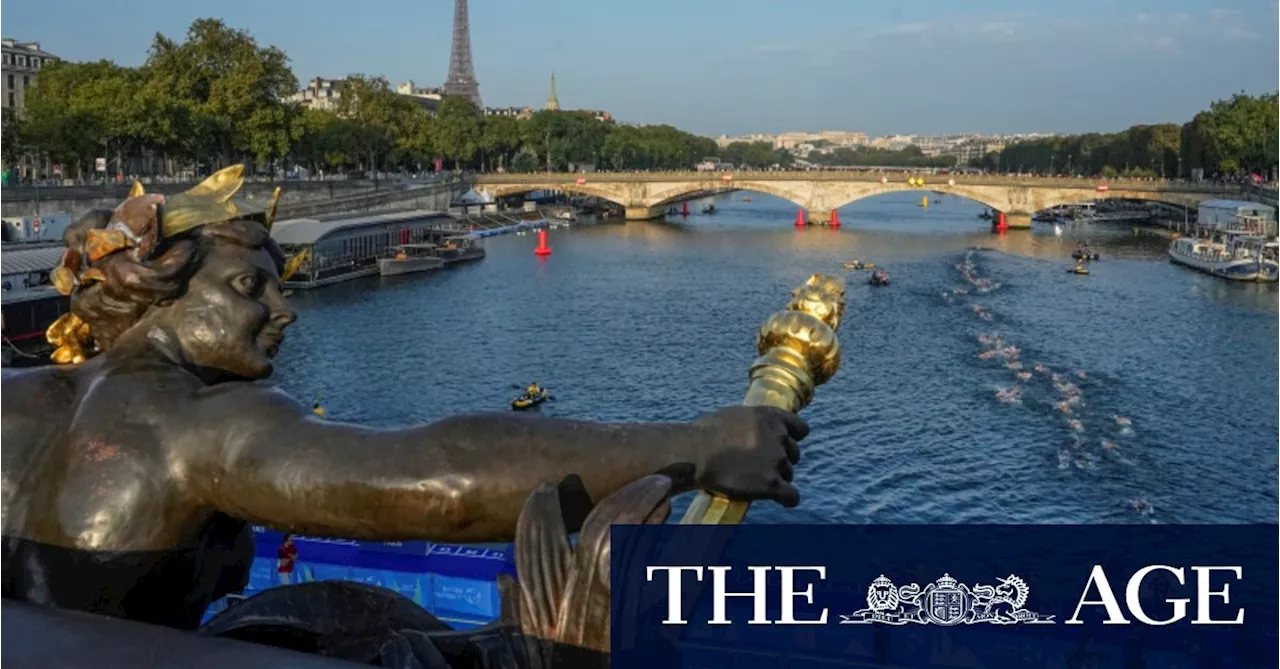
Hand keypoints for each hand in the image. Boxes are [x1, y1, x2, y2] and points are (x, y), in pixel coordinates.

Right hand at [691, 406, 808, 506]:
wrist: (695, 452)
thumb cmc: (704, 434)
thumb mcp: (734, 417)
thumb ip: (752, 424)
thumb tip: (753, 432)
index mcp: (770, 417)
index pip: (800, 428)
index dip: (793, 438)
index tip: (784, 445)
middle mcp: (778, 436)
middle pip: (794, 453)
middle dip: (781, 460)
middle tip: (762, 467)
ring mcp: (777, 460)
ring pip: (789, 474)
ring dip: (778, 479)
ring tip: (757, 482)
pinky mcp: (771, 483)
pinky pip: (791, 495)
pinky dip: (787, 499)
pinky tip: (781, 501)